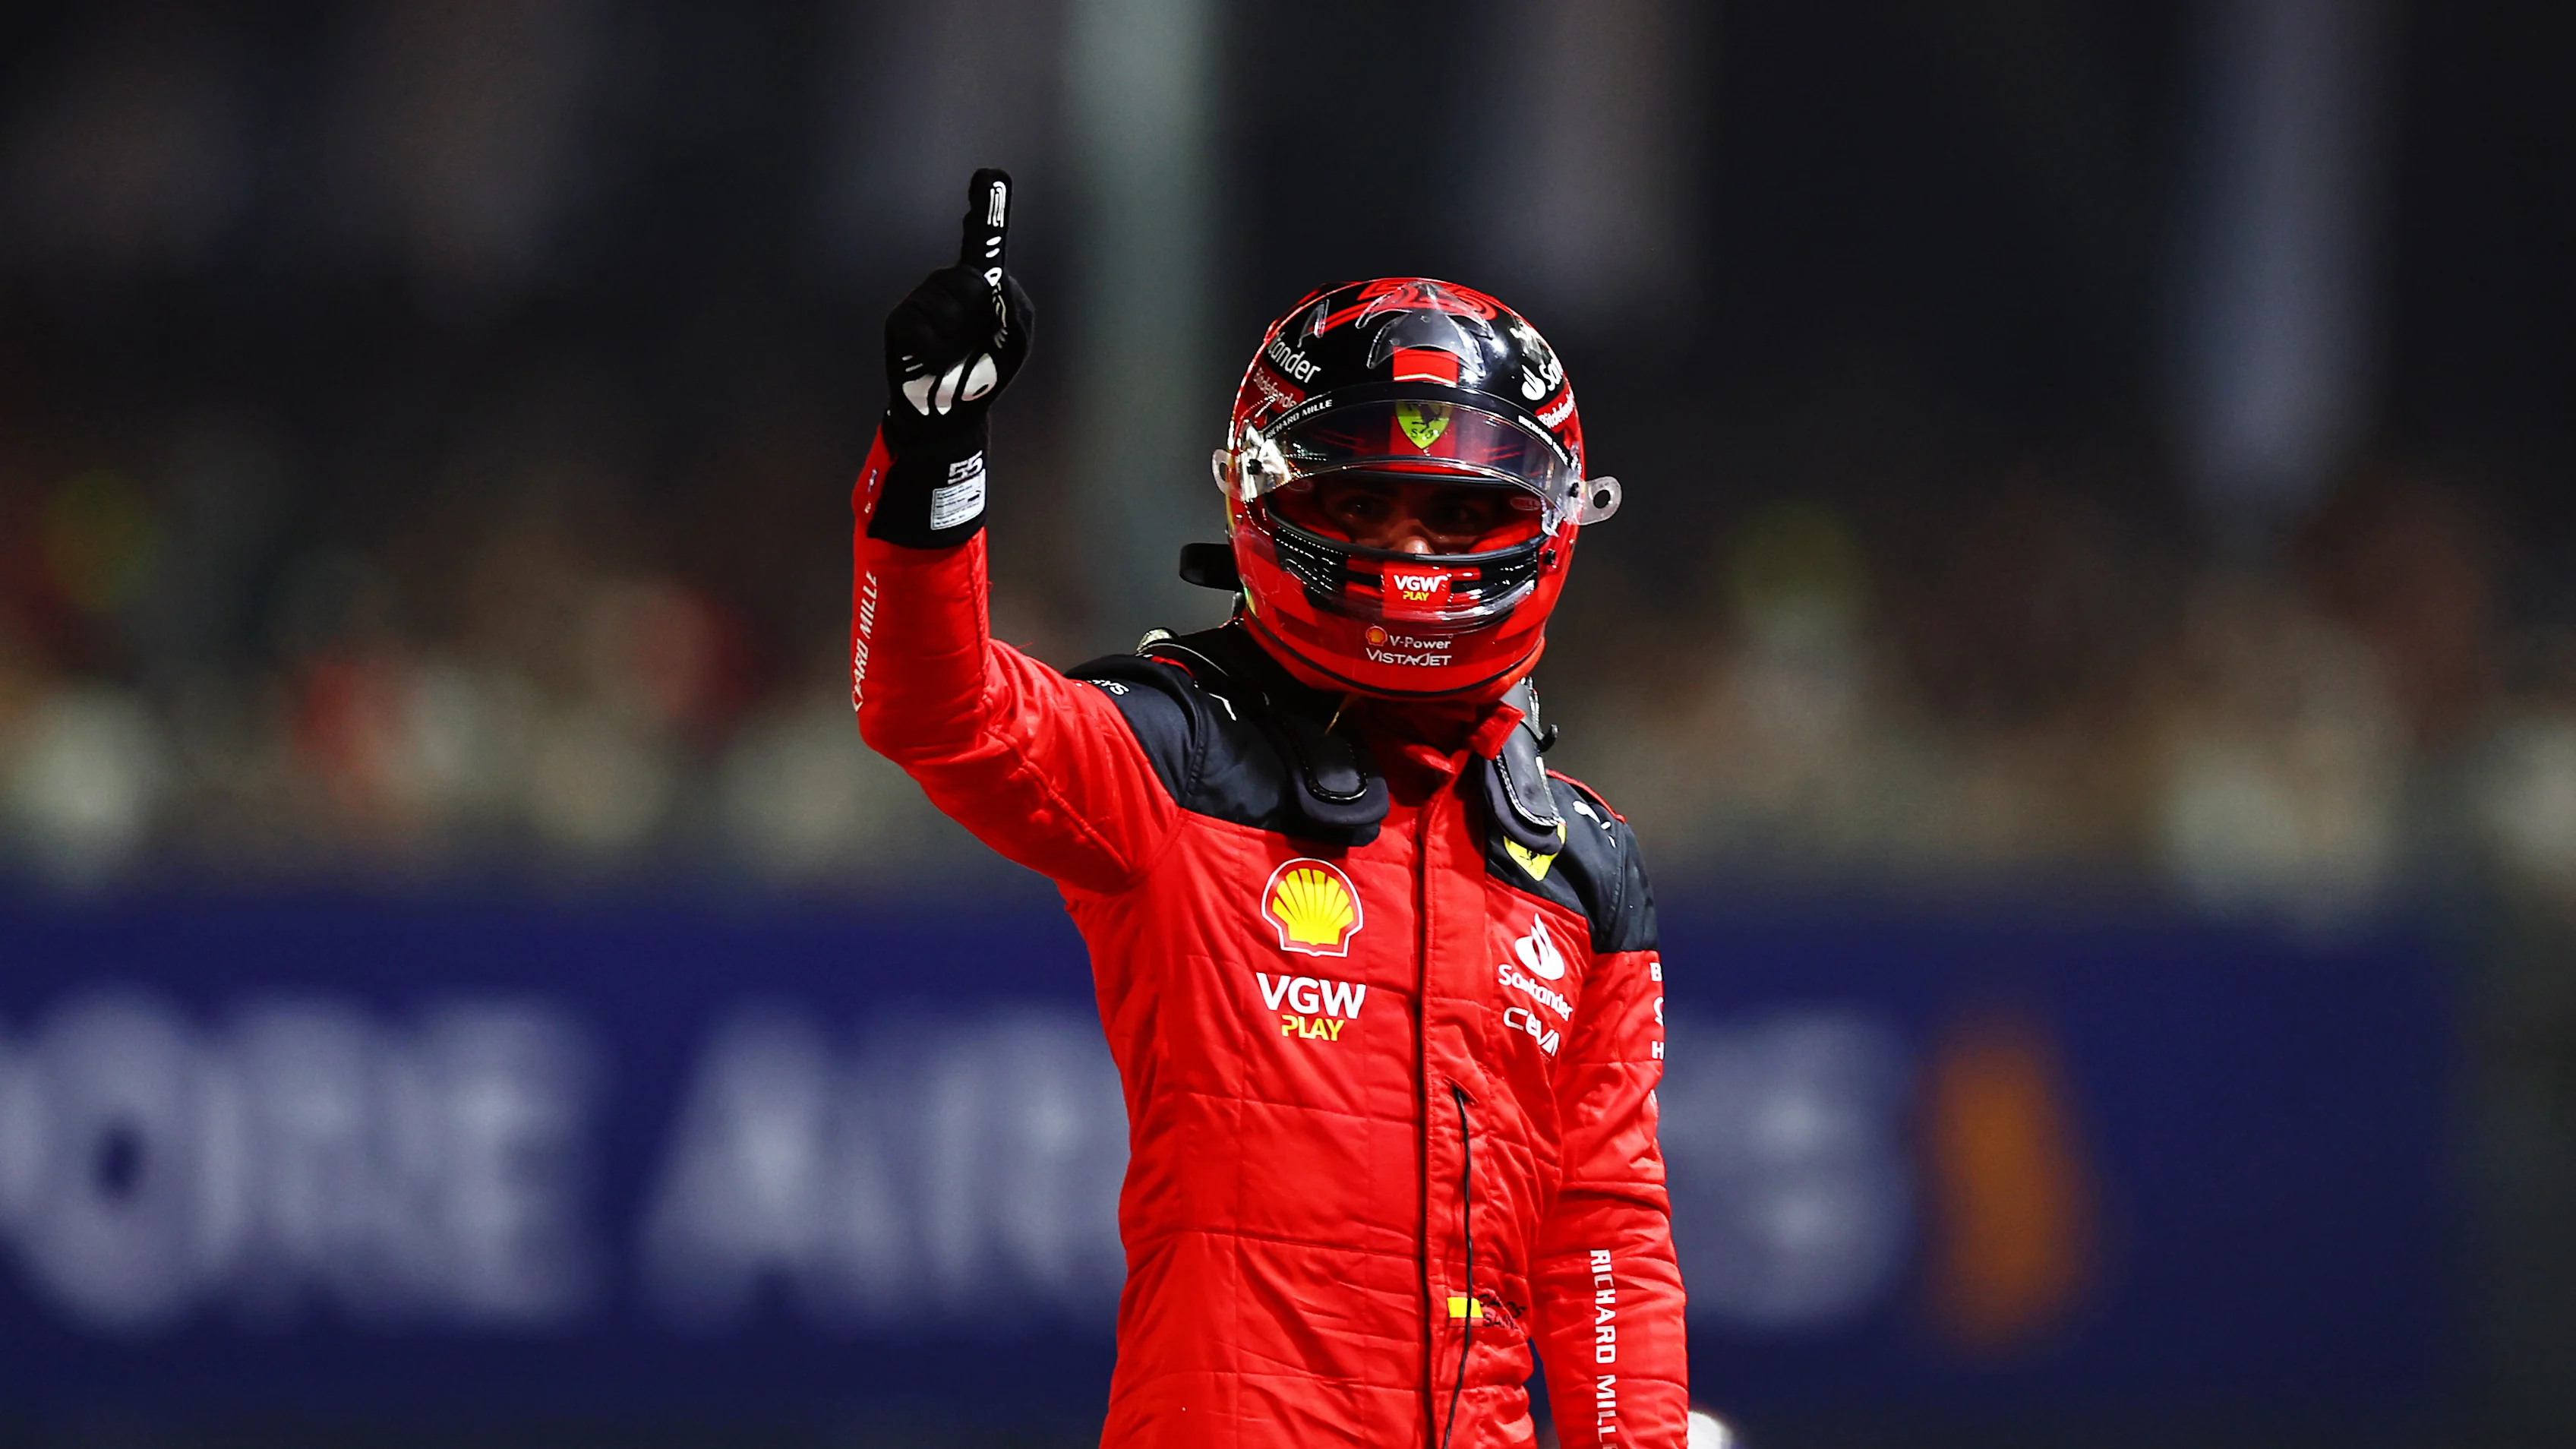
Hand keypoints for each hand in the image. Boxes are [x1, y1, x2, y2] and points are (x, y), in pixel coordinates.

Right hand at [883, 169, 1035, 446]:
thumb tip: (993, 282)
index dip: (987, 206)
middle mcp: (950, 284)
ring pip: (948, 305)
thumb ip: (1013, 311)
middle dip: (981, 315)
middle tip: (975, 349)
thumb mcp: (1015, 344)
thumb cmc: (984, 376)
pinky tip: (932, 361)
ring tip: (952, 358)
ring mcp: (922, 300)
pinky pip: (924, 327)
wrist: (947, 416)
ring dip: (956, 337)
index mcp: (982, 285)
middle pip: (971, 280)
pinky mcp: (900, 320)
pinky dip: (934, 350)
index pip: (983, 241)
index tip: (990, 174)